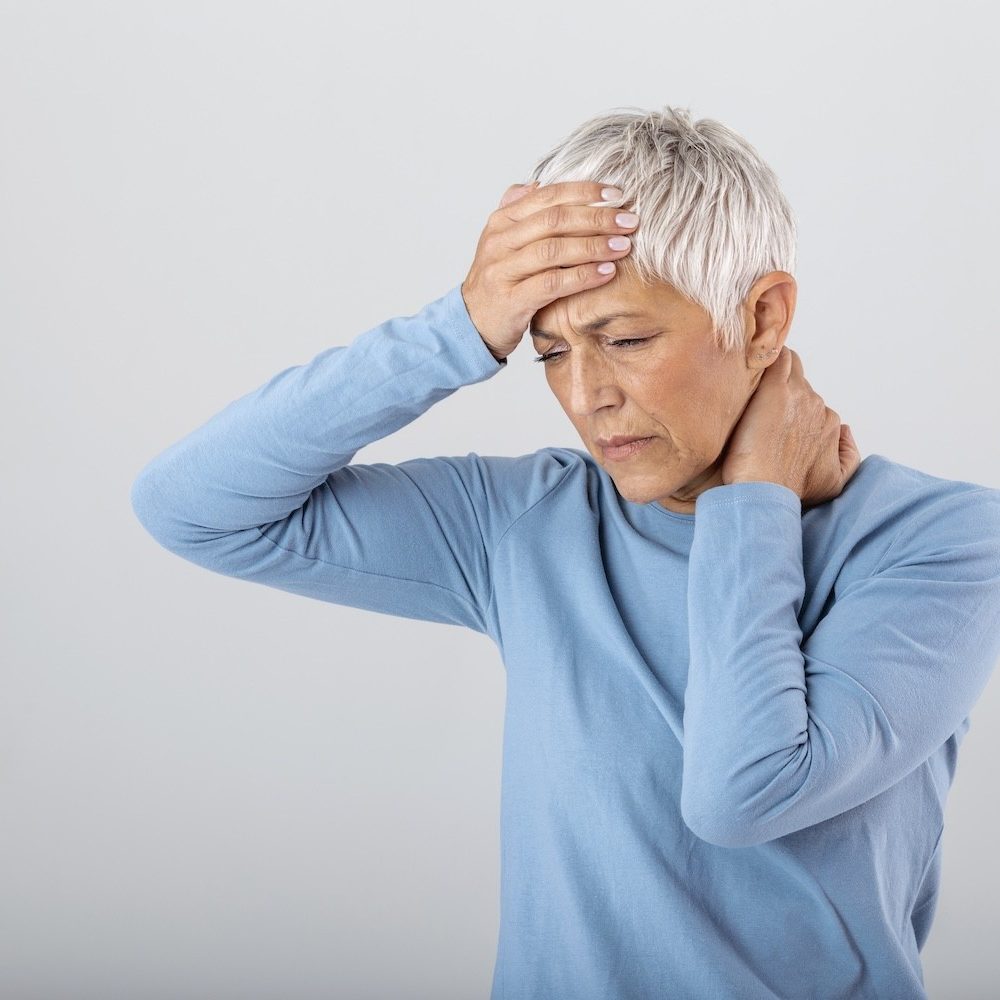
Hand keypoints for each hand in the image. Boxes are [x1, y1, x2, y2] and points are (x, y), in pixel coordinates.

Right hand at [459, 180, 637, 360]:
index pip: (548, 197)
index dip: (585, 192)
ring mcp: (503, 270)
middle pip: (554, 220)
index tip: (617, 194)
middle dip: (597, 217)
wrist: (471, 325)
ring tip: (623, 246)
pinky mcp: (511, 299)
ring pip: (554, 249)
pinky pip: (552, 283)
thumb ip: (518, 212)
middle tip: (629, 221)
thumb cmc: (497, 282)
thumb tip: (535, 183)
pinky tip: (606, 273)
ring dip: (593, 246)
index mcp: (502, 220)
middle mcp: (500, 241)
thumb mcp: (502, 242)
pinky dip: (582, 276)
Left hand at [720, 346, 861, 508]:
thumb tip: (846, 430)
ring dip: (771, 371)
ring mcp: (799, 395)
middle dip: (779, 389)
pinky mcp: (776, 390)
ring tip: (749, 378)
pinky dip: (766, 357)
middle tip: (755, 398)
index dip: (788, 407)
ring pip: (788, 367)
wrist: (767, 491)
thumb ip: (847, 456)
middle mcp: (818, 406)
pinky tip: (750, 362)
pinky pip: (778, 358)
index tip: (770, 415)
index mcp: (829, 423)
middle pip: (798, 384)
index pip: (809, 403)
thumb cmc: (791, 491)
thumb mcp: (834, 482)